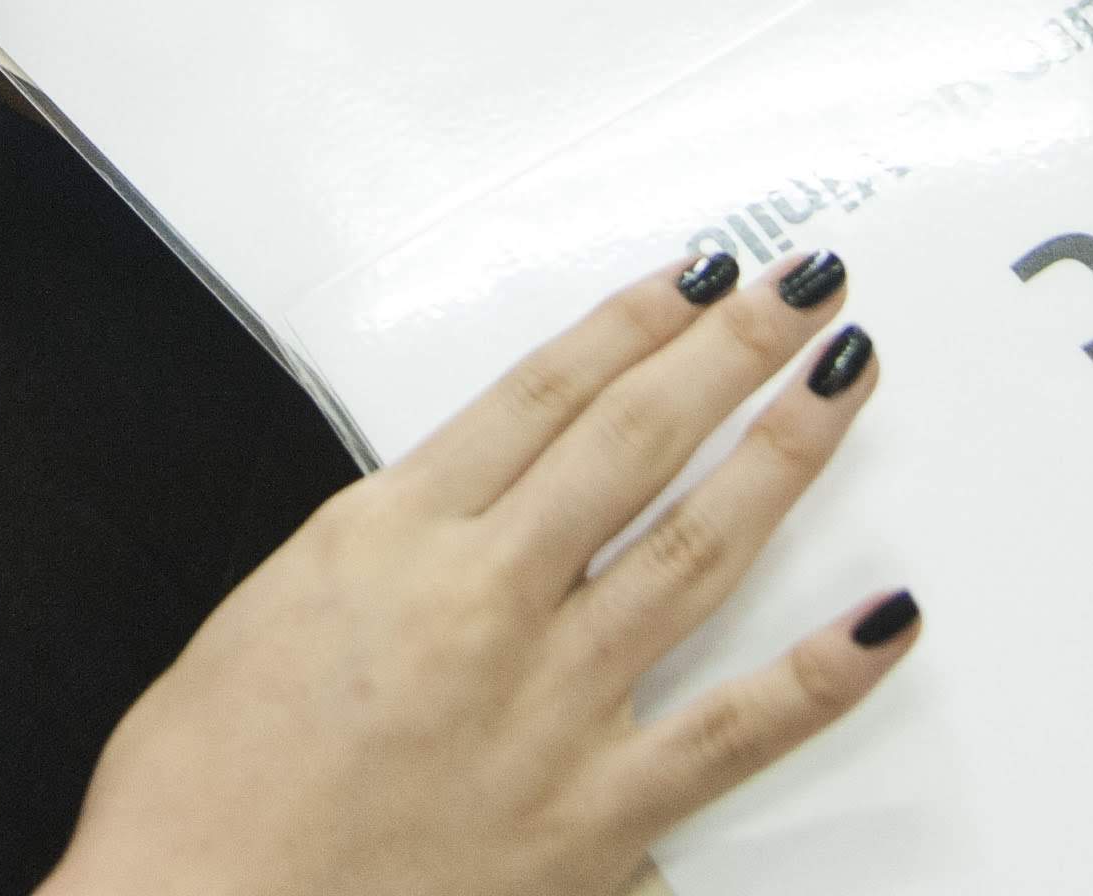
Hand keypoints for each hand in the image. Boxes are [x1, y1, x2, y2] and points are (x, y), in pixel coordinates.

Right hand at [47, 252, 912, 895]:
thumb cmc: (206, 788)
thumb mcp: (279, 604)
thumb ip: (395, 545)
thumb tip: (485, 504)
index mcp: (393, 533)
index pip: (544, 391)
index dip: (633, 321)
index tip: (695, 276)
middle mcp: (483, 600)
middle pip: (633, 439)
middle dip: (729, 348)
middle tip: (801, 288)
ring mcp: (549, 706)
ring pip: (697, 548)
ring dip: (781, 452)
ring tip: (842, 378)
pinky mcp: (592, 816)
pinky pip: (736, 732)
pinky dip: (822, 673)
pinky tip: (886, 614)